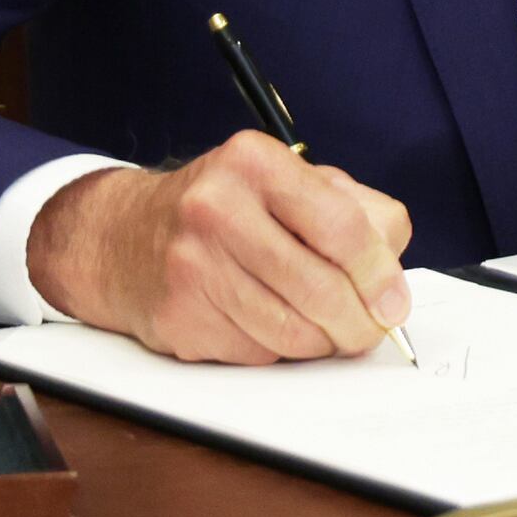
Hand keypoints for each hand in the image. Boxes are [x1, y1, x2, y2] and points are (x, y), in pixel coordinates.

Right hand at [32, 131, 412, 364]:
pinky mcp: (181, 316)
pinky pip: (258, 352)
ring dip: (322, 341)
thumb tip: (392, 280)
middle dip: (358, 322)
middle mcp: (217, 209)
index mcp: (254, 163)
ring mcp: (193, 266)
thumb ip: (354, 213)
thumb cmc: (221, 210)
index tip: (393, 301)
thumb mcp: (287, 182)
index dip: (378, 273)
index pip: (341, 226)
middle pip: (321, 288)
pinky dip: (278, 349)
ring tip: (320, 325)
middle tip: (368, 329)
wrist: (123, 237)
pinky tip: (266, 322)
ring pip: (294, 331)